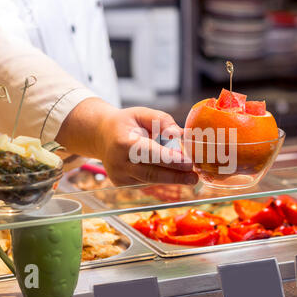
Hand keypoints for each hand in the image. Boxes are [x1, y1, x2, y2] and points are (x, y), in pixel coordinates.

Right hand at [56, 98, 197, 185]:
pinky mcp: (122, 183)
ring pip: (150, 180)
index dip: (170, 160)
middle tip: (194, 177)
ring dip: (172, 179)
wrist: (101, 135)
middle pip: (151, 173)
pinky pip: (146, 182)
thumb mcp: (142, 113)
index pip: (150, 153)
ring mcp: (119, 175)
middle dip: (175, 176)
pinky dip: (161, 178)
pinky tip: (174, 175)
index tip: (188, 163)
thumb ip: (162, 121)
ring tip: (190, 177)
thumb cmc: (125, 123)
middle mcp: (118, 162)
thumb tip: (180, 135)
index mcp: (123, 142)